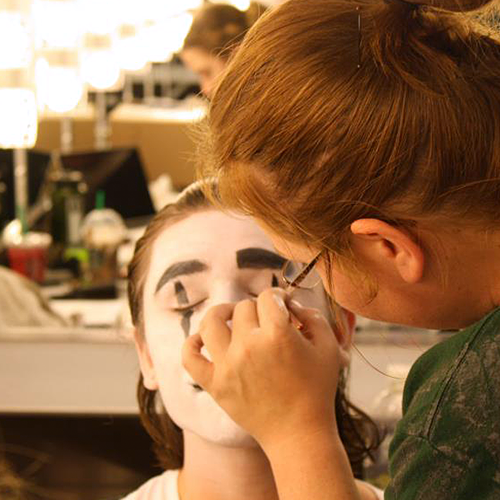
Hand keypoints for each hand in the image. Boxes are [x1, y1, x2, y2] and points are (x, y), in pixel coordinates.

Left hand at [182, 288, 343, 450]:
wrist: (299, 433)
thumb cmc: (317, 390)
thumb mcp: (328, 348)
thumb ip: (313, 317)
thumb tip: (292, 305)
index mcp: (277, 334)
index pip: (268, 297)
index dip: (278, 297)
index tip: (284, 308)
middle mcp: (248, 346)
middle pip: (243, 307)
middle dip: (258, 310)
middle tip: (268, 322)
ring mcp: (227, 365)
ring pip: (211, 321)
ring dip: (221, 312)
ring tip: (230, 316)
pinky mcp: (214, 384)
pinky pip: (190, 357)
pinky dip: (192, 343)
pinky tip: (203, 339)